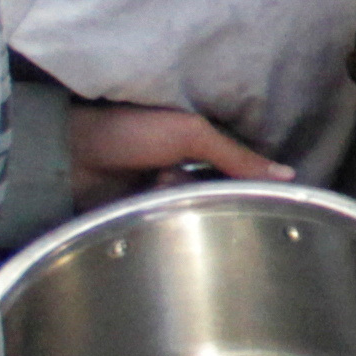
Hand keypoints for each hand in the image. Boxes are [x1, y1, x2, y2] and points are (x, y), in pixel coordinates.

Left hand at [69, 101, 288, 211]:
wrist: (67, 154)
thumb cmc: (128, 130)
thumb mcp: (190, 134)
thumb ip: (237, 156)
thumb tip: (288, 175)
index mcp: (199, 141)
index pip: (240, 168)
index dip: (253, 181)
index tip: (270, 197)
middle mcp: (184, 167)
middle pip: (219, 193)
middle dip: (208, 193)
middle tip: (181, 181)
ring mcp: (161, 192)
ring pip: (193, 211)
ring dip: (179, 203)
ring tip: (155, 187)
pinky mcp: (141, 214)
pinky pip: (167, 225)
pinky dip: (162, 219)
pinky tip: (148, 207)